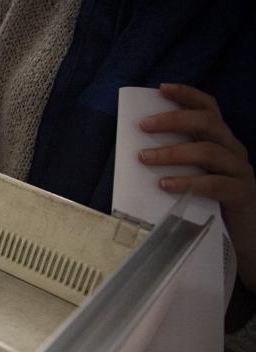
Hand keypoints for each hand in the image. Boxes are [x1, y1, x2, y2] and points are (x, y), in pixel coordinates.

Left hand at [138, 83, 254, 216]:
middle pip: (207, 123)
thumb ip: (175, 162)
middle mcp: (232, 150)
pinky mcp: (241, 194)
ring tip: (144, 158)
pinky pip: (214, 184)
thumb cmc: (209, 203)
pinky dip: (188, 182)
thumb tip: (137, 153)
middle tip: (143, 125)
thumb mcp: (191, 176)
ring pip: (208, 151)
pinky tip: (165, 185)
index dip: (188, 95)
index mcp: (220, 141)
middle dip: (174, 120)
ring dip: (172, 153)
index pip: (209, 108)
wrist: (241, 236)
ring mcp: (239, 171)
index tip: (162, 88)